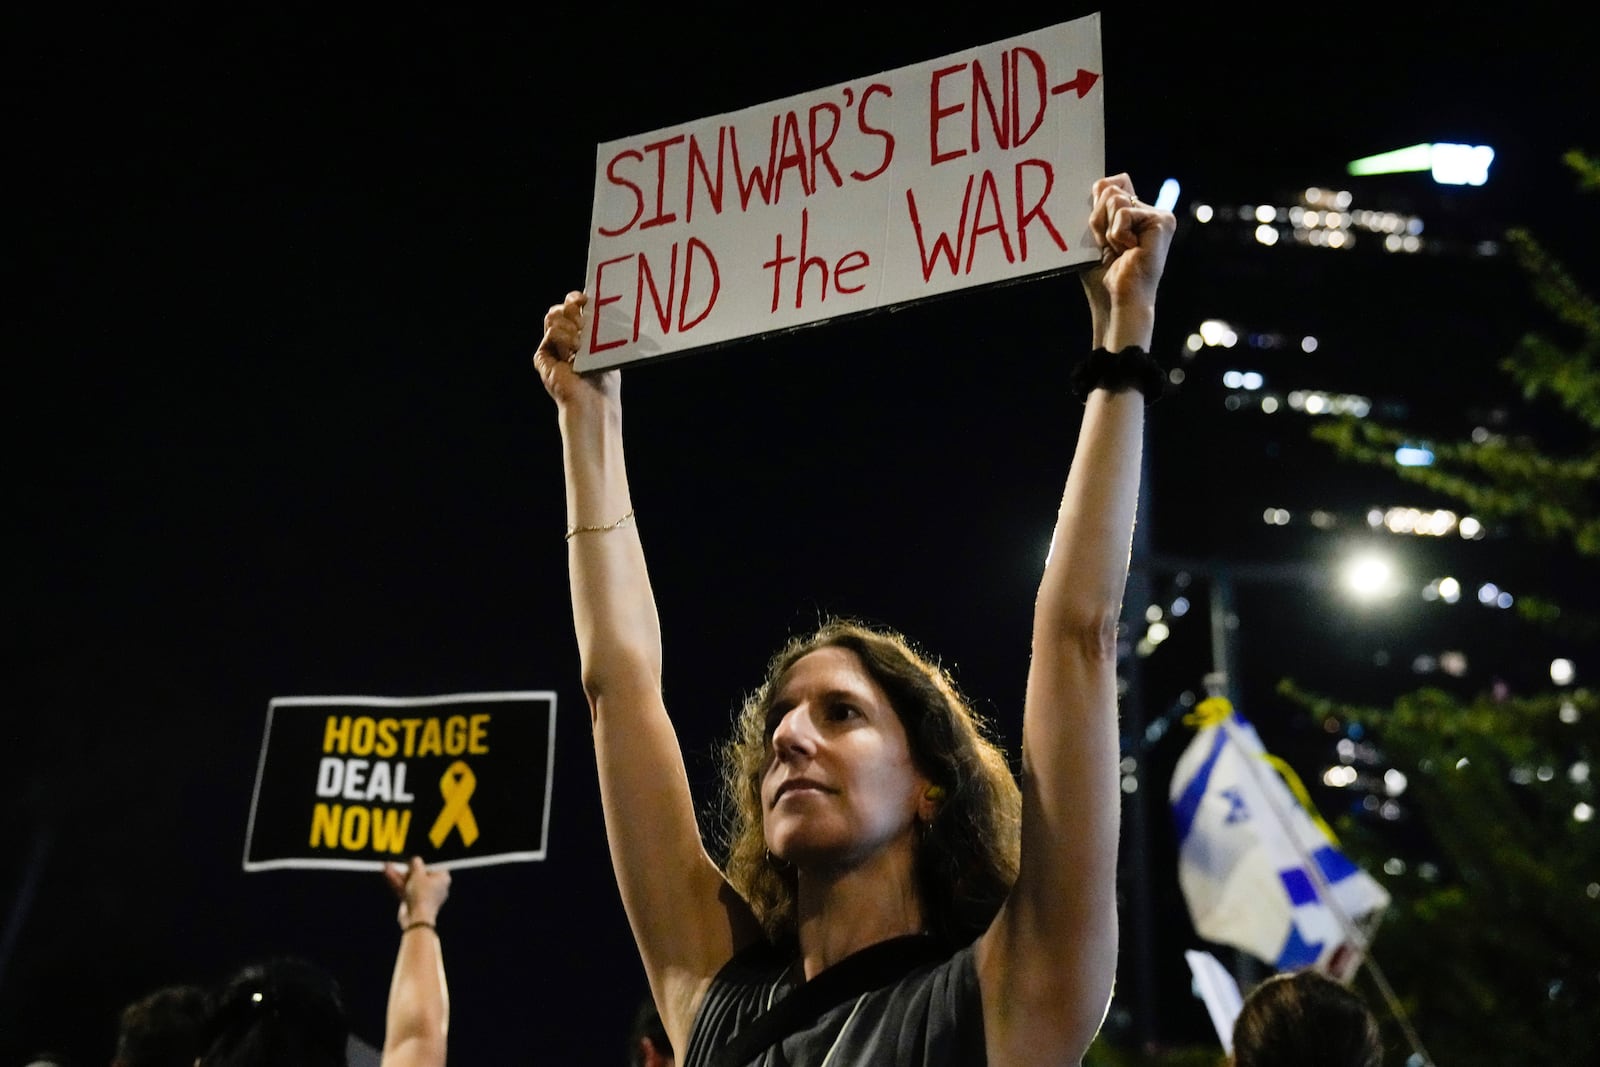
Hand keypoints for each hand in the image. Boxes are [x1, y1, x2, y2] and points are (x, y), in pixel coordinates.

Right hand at [384, 856, 451, 928]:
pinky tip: (388, 873)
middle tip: (397, 861)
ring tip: (387, 865)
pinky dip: (398, 882)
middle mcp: (436, 887)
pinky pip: (407, 889)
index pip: (432, 866)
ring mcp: (425, 895)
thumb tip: (416, 859)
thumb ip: (416, 865)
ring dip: (399, 874)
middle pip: (420, 874)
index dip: (421, 862)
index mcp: (443, 878)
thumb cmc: (422, 894)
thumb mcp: (418, 874)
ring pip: (410, 882)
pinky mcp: (415, 902)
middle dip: (405, 868)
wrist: (417, 918)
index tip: (411, 859)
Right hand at [533, 290, 619, 411]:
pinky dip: (564, 338)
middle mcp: (565, 340)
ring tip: (581, 343)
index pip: (573, 307)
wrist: (593, 400)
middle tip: (584, 322)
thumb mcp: (604, 347)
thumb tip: (594, 303)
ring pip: (553, 316)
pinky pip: (551, 332)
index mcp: (582, 336)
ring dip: (569, 325)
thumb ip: (596, 325)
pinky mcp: (543, 356)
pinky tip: (574, 351)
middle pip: (560, 308)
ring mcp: (553, 348)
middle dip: (572, 308)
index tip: (586, 299)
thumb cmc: (605, 379)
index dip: (576, 298)